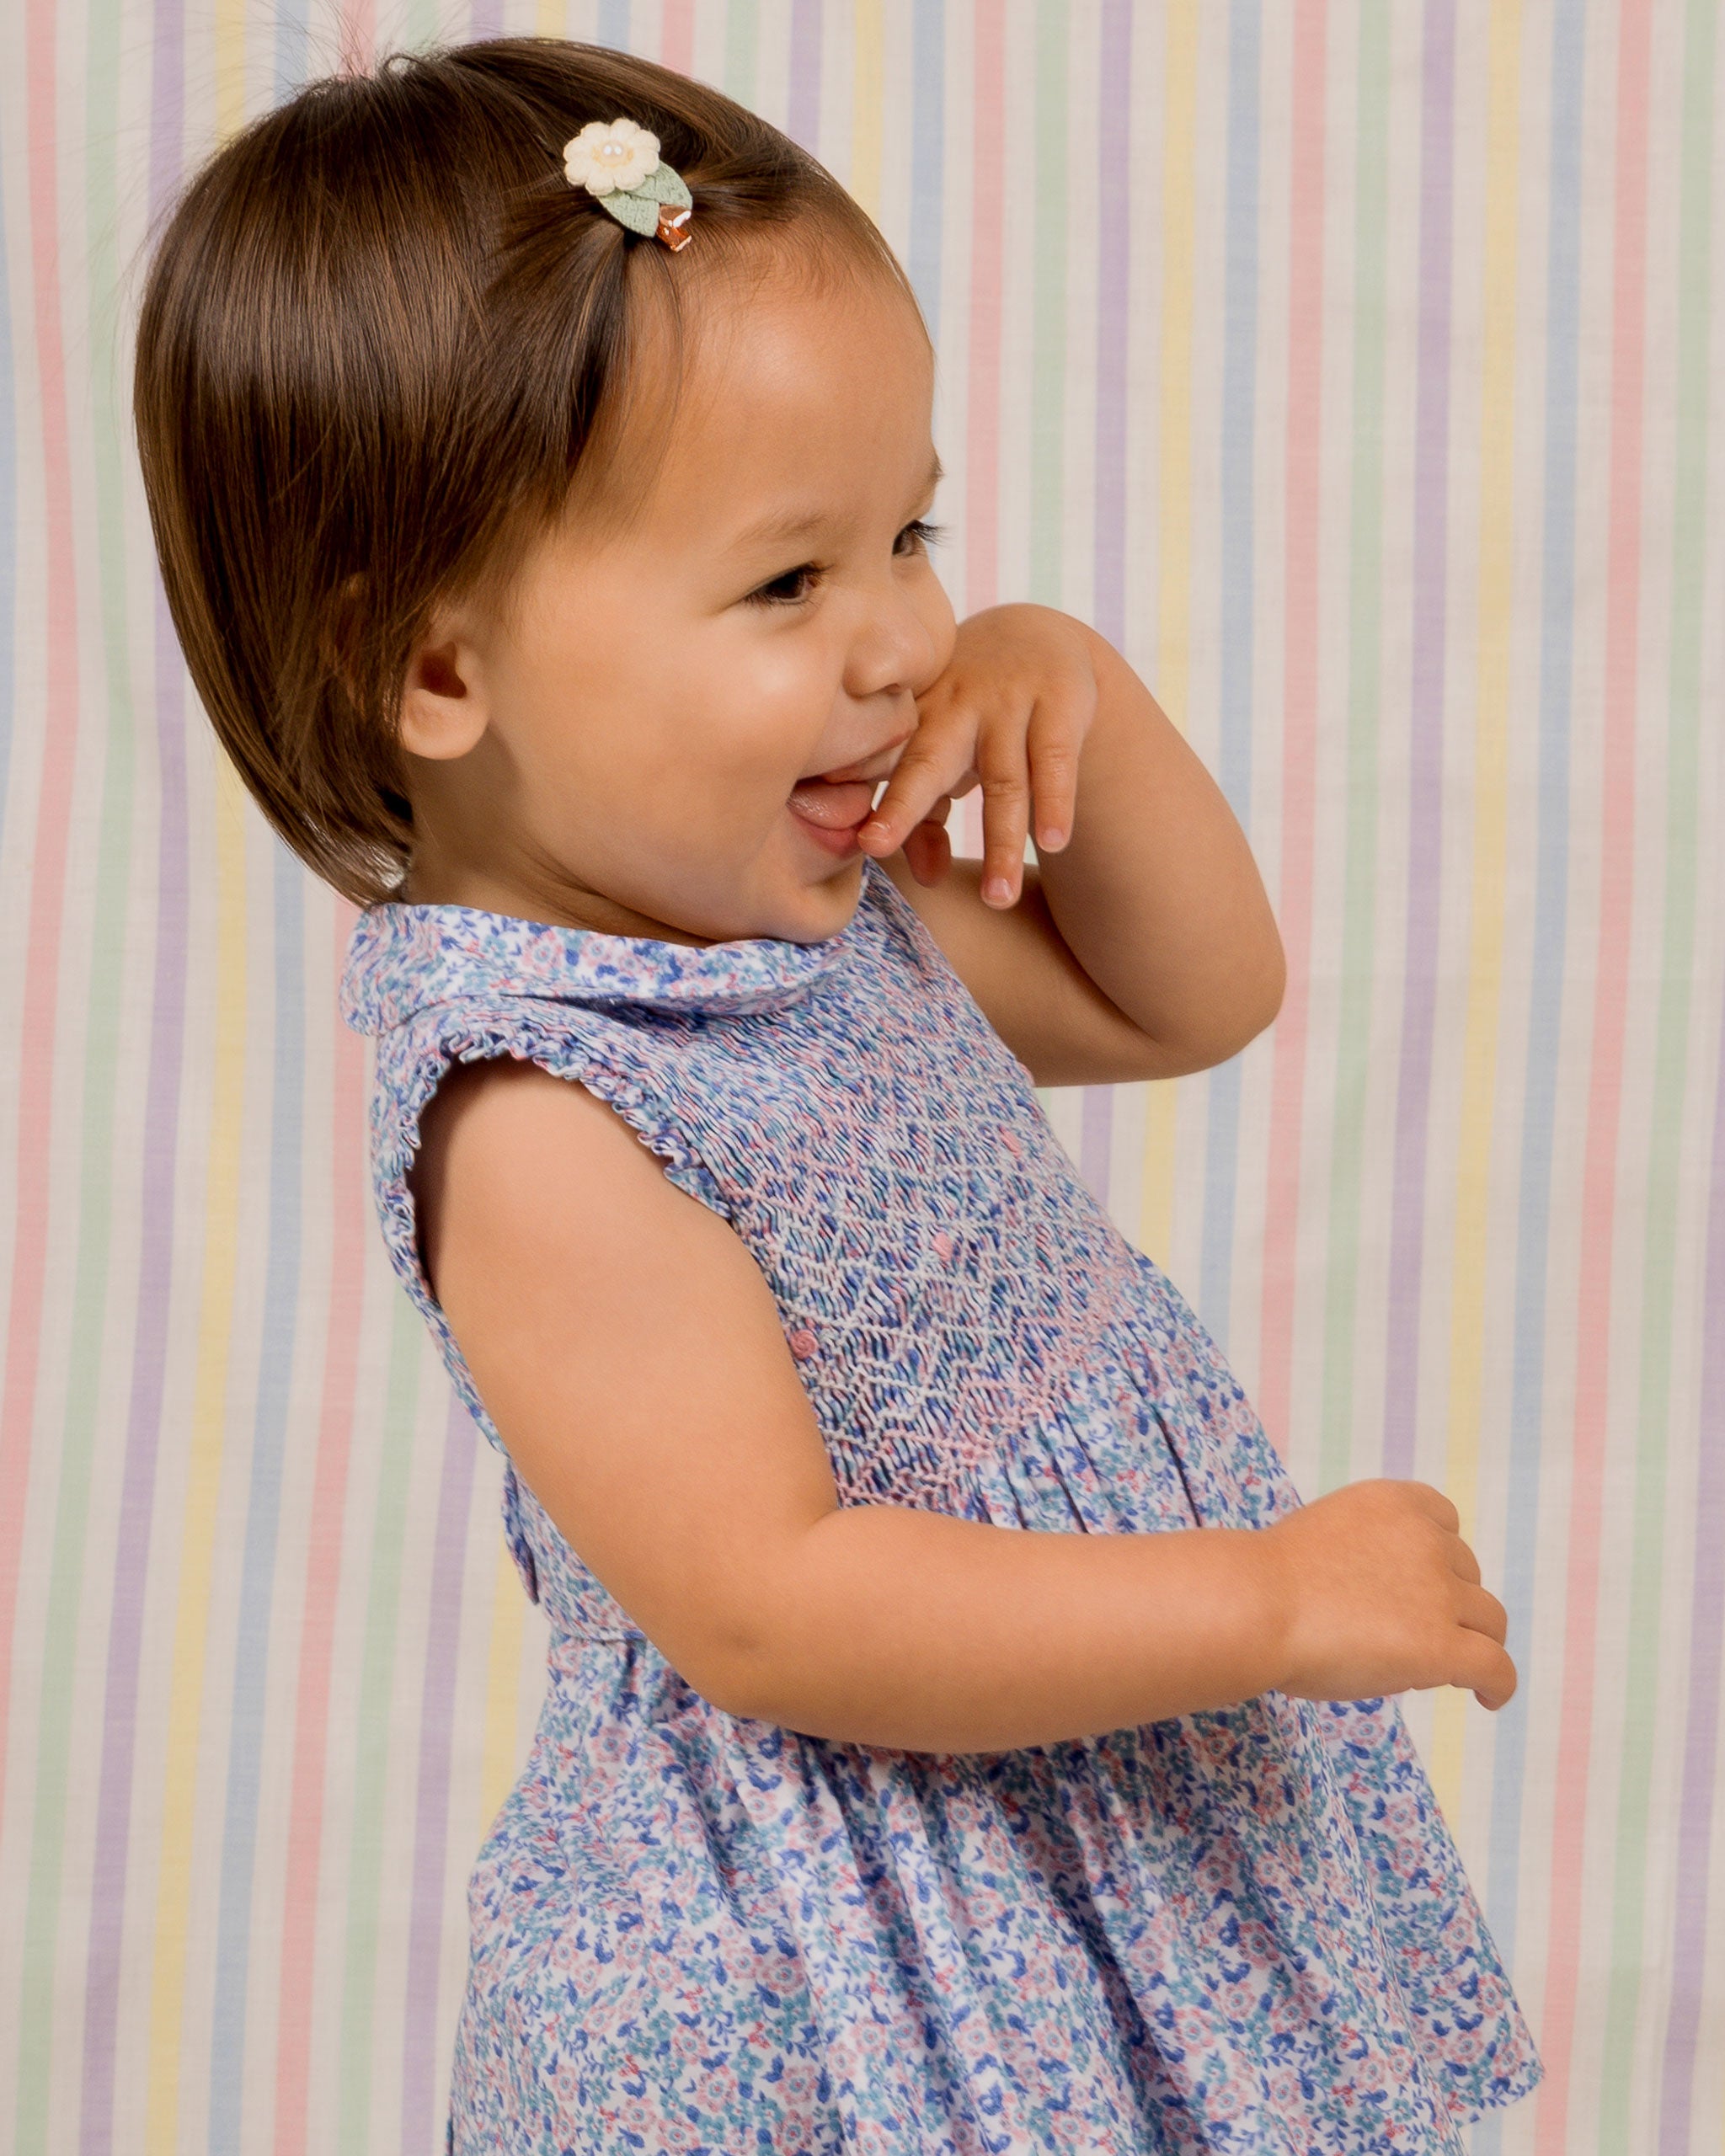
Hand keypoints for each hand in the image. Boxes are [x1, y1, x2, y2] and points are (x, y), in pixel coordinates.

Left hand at [856, 604, 1099, 906]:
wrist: (1039, 636)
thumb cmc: (973, 715)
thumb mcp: (946, 754)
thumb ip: (926, 816)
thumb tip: (927, 879)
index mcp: (914, 717)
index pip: (883, 761)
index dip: (859, 785)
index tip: (843, 826)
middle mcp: (955, 705)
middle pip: (927, 761)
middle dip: (902, 804)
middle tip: (876, 845)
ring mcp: (1009, 702)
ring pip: (1004, 780)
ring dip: (1001, 843)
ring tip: (997, 899)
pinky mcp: (1061, 704)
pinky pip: (1056, 761)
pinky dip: (1055, 802)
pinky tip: (1052, 843)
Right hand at [1257, 1479, 1517, 1711]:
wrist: (1255, 1604)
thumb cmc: (1265, 1580)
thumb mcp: (1325, 1537)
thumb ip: (1366, 1554)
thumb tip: (1389, 1605)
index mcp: (1393, 1503)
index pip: (1445, 1521)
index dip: (1438, 1556)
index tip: (1420, 1584)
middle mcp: (1426, 1539)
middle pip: (1466, 1574)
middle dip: (1446, 1601)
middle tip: (1405, 1635)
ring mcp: (1438, 1592)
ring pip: (1488, 1620)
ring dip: (1471, 1639)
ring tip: (1446, 1669)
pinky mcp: (1441, 1645)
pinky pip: (1495, 1666)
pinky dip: (1497, 1684)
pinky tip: (1487, 1699)